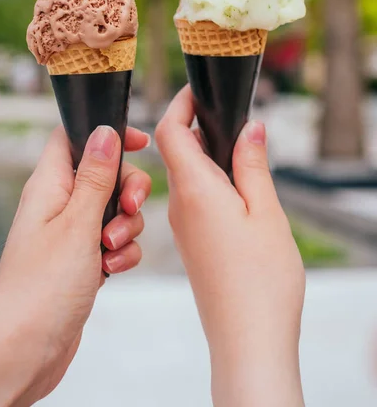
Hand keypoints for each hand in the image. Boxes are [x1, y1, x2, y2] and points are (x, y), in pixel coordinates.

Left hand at [0, 125, 150, 406]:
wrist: (28, 348)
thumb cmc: (43, 287)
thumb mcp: (78, 223)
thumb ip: (95, 176)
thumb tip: (105, 133)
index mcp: (49, 185)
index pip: (75, 137)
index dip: (107, 134)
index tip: (139, 143)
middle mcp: (59, 204)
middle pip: (105, 174)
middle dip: (127, 191)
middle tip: (127, 210)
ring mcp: (71, 232)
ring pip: (115, 211)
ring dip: (126, 228)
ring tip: (110, 252)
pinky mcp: (82, 258)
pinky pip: (114, 242)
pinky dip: (121, 254)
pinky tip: (110, 272)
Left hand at [156, 86, 304, 406]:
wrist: (247, 340)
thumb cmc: (259, 281)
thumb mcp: (263, 211)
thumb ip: (251, 164)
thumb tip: (249, 127)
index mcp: (192, 190)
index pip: (167, 131)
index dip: (180, 105)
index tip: (200, 91)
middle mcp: (178, 205)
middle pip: (174, 151)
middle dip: (199, 129)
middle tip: (234, 122)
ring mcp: (182, 226)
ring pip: (184, 175)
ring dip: (206, 158)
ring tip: (242, 157)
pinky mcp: (191, 243)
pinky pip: (190, 199)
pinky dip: (208, 184)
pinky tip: (236, 193)